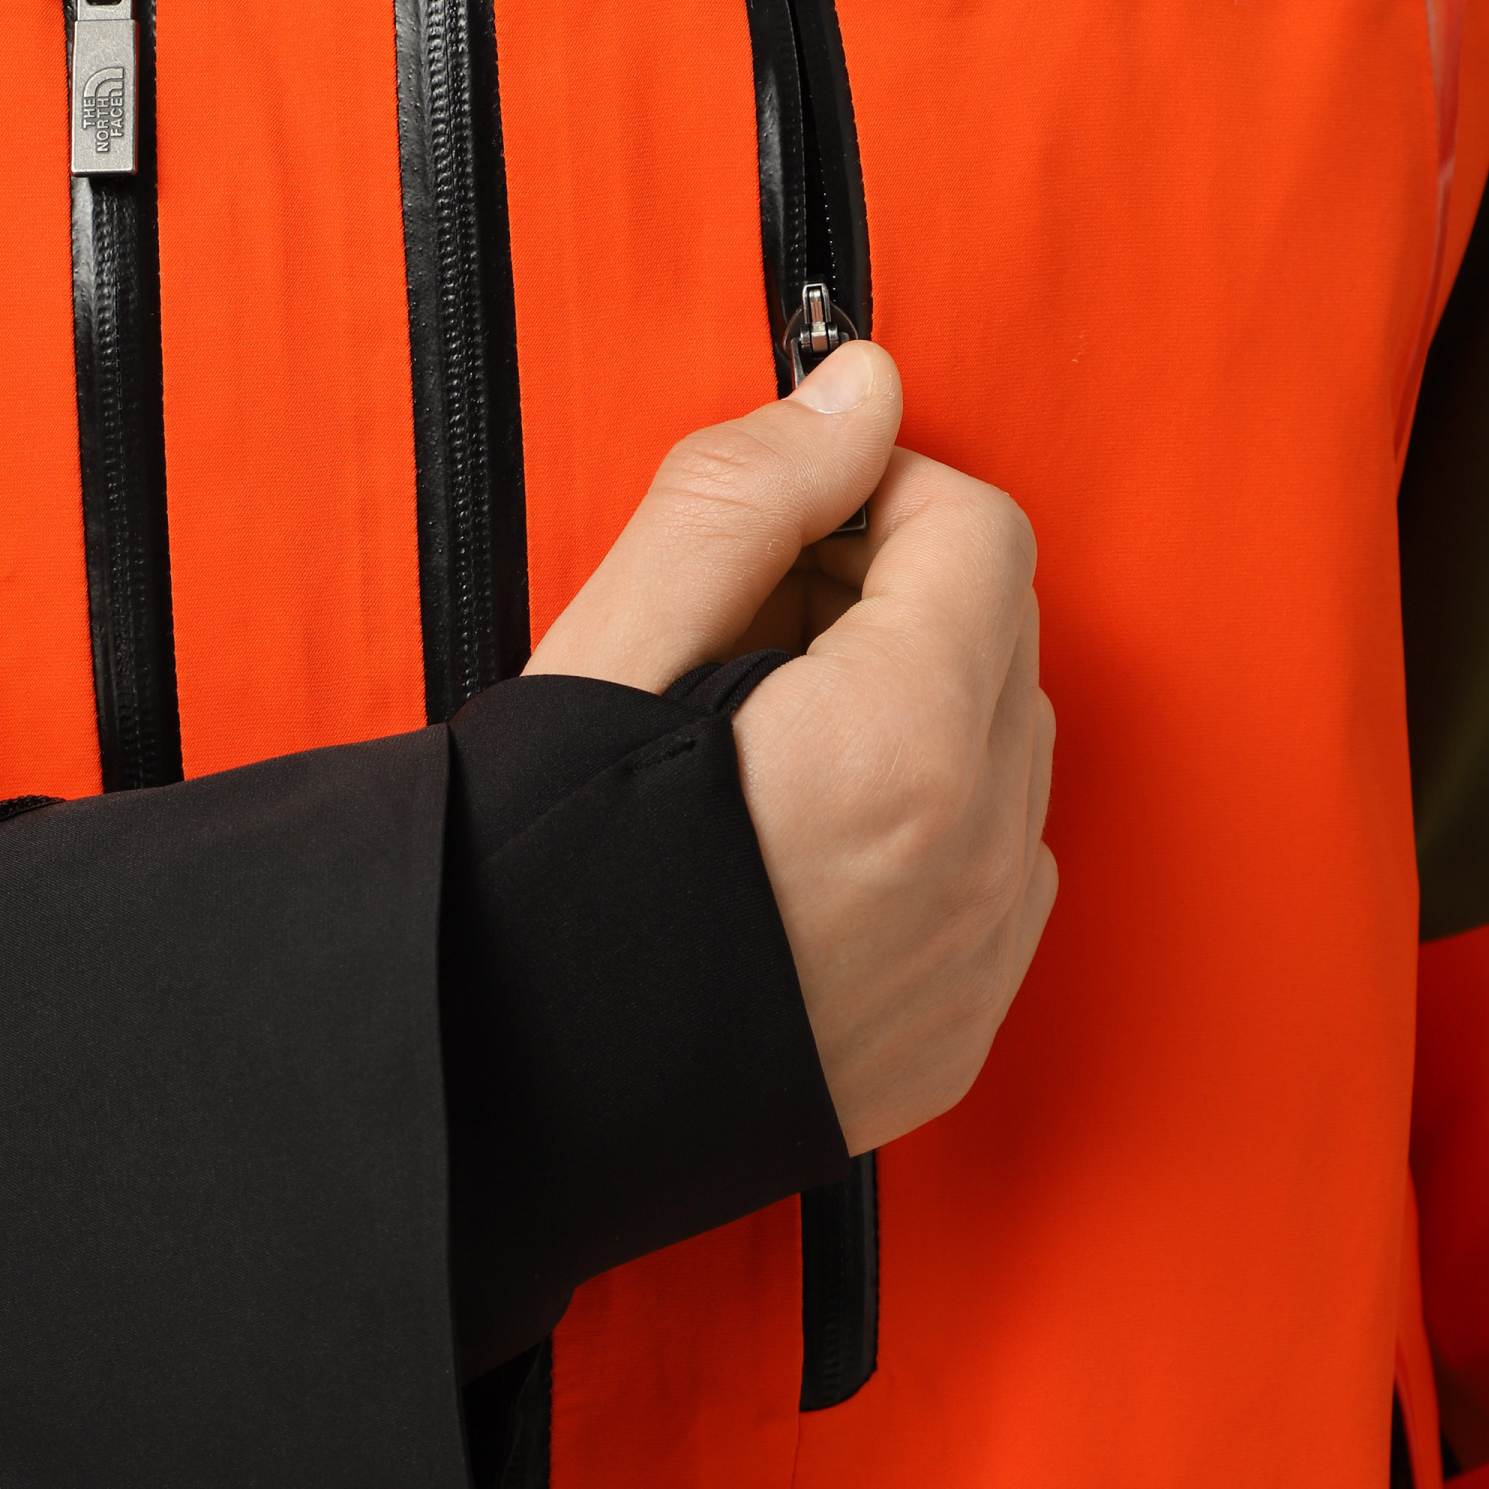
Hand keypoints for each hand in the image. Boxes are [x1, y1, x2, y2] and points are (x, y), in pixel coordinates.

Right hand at [526, 342, 1055, 1151]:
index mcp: (899, 746)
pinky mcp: (950, 1037)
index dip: (875, 493)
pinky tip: (800, 837)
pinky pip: (996, 873)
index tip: (782, 523)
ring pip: (1007, 751)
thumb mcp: (610, 646)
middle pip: (1002, 634)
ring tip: (756, 738)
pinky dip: (927, 823)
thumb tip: (863, 390)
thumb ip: (751, 494)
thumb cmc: (519, 884)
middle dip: (891, 593)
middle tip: (741, 628)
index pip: (977, 531)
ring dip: (915, 704)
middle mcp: (968, 861)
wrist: (481, 1098)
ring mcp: (971, 963)